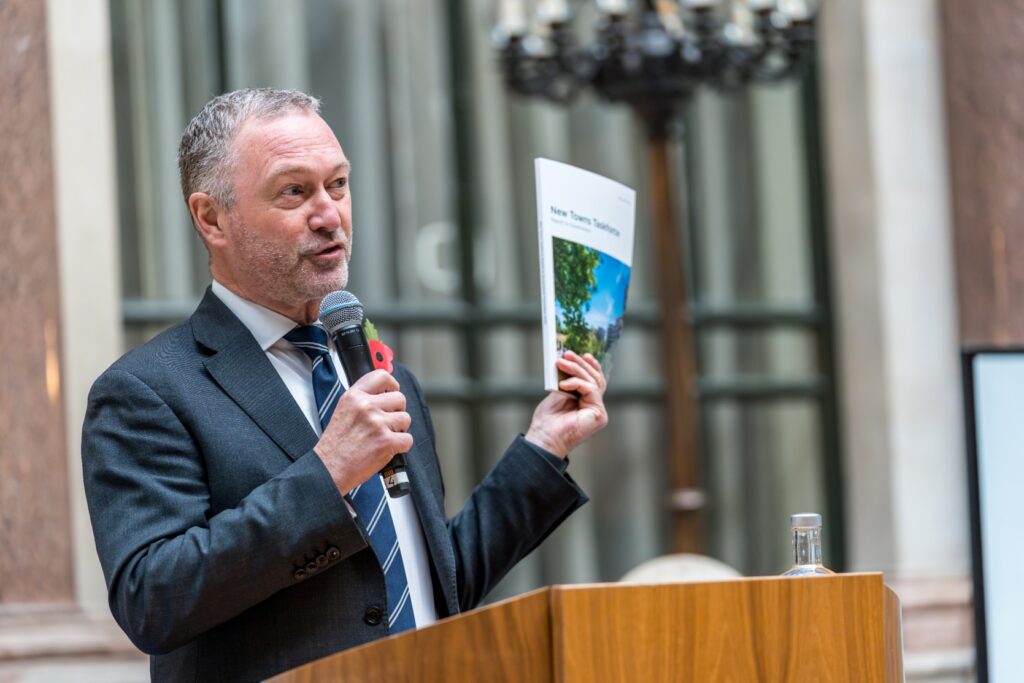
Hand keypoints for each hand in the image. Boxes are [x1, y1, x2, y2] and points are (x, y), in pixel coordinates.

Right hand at [314, 369, 413, 493]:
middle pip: (399, 398)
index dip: (392, 385)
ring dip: (399, 429)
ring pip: (405, 418)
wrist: (328, 469)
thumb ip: (362, 400)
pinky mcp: (386, 441)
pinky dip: (401, 446)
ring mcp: (377, 423)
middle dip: (396, 412)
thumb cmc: (335, 445)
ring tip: (383, 437)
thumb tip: (385, 393)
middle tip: (386, 424)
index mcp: (353, 396)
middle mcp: (366, 406)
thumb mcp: (342, 411)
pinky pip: (408, 439)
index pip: (382, 376)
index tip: (391, 393)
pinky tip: (387, 449)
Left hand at [525, 351, 607, 457]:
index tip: (583, 354)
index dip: (591, 366)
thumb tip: (567, 362)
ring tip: (561, 363)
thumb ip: (566, 381)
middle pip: (595, 379)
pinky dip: (577, 383)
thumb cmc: (548, 421)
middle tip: (567, 354)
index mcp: (587, 403)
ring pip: (593, 382)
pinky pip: (591, 390)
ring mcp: (599, 411)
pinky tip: (564, 384)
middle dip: (581, 364)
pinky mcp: (599, 415)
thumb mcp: (558, 394)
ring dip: (576, 370)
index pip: (594, 380)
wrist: (544, 438)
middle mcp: (596, 407)